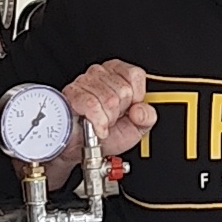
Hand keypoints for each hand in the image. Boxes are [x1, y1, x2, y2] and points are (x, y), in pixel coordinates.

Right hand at [58, 58, 155, 175]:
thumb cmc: (109, 134)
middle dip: (120, 111)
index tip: (129, 108)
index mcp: (120, 75)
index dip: (136, 96)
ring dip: (107, 118)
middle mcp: (102, 73)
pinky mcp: (72, 93)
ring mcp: (85, 81)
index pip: (134, 75)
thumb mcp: (138, 127)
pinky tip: (97, 127)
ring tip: (103, 121)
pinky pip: (91, 106)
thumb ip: (148, 117)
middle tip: (113, 117)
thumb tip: (140, 110)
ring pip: (108, 99)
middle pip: (123, 90)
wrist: (85, 148)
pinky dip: (97, 122)